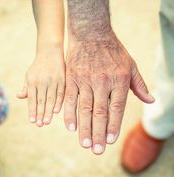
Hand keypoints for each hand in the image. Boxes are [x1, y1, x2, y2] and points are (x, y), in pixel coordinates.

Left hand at [18, 46, 64, 126]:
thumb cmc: (38, 66)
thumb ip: (26, 87)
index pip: (32, 98)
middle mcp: (42, 81)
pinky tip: (57, 111)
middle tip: (40, 125)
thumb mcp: (29, 74)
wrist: (50, 52)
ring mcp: (53, 80)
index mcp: (33, 81)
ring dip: (49, 111)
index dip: (32, 110)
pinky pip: (60, 92)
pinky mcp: (62, 79)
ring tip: (47, 121)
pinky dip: (59, 102)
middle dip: (40, 113)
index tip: (32, 121)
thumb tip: (19, 96)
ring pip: (50, 98)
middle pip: (41, 100)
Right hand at [64, 30, 154, 153]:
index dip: (113, 125)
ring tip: (85, 143)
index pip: (117, 108)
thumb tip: (150, 101)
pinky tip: (70, 127)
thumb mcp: (130, 65)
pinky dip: (69, 114)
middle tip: (97, 150)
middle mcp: (102, 82)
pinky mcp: (72, 78)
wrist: (91, 34)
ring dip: (84, 128)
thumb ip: (139, 85)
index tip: (110, 140)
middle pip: (100, 112)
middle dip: (99, 133)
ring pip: (85, 108)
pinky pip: (70, 99)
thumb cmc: (113, 50)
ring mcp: (85, 80)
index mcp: (118, 80)